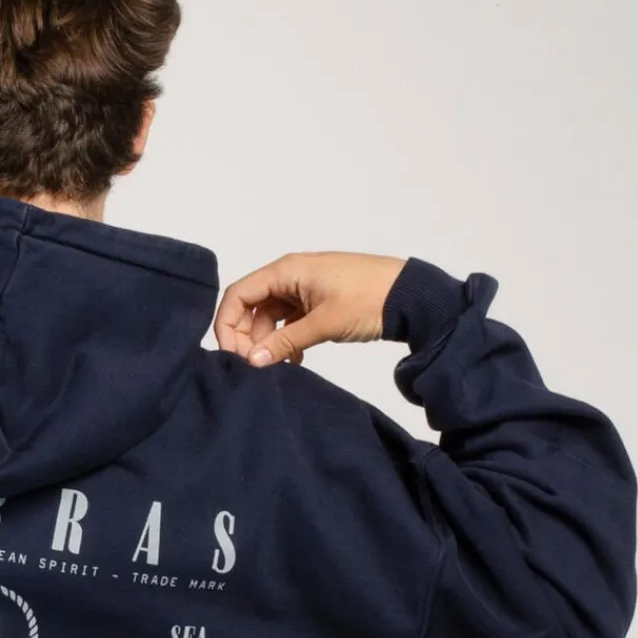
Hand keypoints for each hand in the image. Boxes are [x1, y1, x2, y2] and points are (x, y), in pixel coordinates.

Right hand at [213, 251, 407, 366]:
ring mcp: (302, 289)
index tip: (233, 356)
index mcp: (286, 270)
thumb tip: (252, 361)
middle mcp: (289, 276)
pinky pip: (287, 322)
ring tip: (278, 367)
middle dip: (246, 337)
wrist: (410, 296)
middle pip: (249, 307)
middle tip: (254, 366)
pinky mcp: (315, 302)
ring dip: (267, 343)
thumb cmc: (368, 300)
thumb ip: (284, 342)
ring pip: (268, 317)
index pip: (238, 295)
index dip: (227, 325)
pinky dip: (285, 340)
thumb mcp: (323, 323)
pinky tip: (296, 360)